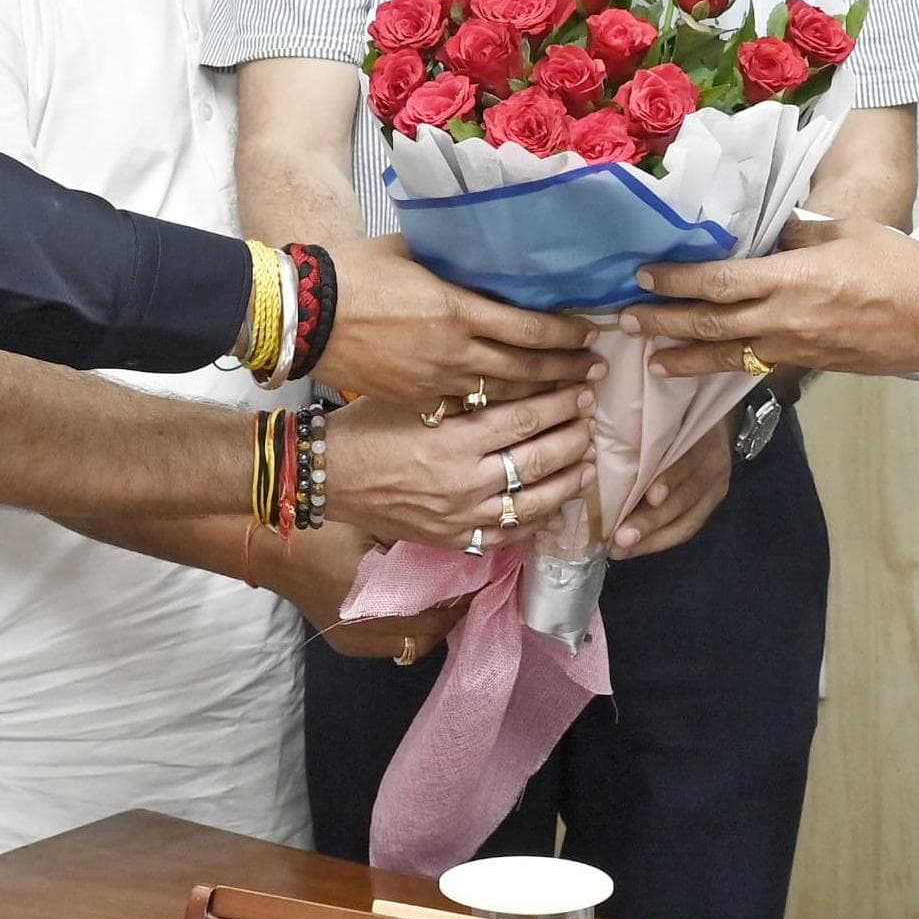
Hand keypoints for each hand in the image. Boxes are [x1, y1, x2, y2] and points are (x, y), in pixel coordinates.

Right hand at [257, 526, 461, 664]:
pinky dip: (408, 630)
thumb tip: (455, 550)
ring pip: (408, 647)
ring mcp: (352, 642)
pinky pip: (388, 645)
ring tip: (447, 600)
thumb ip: (413, 545)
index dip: (460, 601)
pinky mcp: (343, 641)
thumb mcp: (372, 527)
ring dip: (430, 627)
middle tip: (469, 591)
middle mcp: (363, 634)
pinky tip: (416, 607)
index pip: (432, 617)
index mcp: (371, 605)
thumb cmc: (318, 532)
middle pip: (424, 640)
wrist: (267, 549)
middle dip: (450, 618)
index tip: (481, 582)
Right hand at [319, 236, 595, 403]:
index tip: (588, 336)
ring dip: (543, 403)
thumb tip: (485, 251)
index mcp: (458, 310)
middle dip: (567, 374)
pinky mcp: (416, 404)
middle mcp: (454, 353)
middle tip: (595, 374)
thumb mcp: (411, 253)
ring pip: (504, 400)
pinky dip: (499, 418)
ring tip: (572, 405)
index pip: (530, 329)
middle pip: (527, 371)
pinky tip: (518, 425)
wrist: (303, 318)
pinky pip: (469, 414)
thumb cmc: (354, 274)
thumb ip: (453, 259)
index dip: (565, 335)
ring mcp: (435, 385)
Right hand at [326, 389, 591, 549]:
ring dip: (566, 483)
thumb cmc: (365, 425)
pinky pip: (505, 535)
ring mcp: (460, 516)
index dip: (561, 404)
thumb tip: (515, 379)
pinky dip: (535, 522)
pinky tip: (553, 508)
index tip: (582, 390)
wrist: (325, 475)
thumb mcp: (416, 397)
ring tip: (587, 465)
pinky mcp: (452, 538)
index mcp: (456, 439)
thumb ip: (465, 395)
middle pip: (538, 460)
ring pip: (532, 503)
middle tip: (592, 421)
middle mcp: (465, 481)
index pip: (526, 419)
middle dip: (573, 439)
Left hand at [612, 418, 732, 557]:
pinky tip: (632, 549)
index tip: (650, 496)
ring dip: (651, 538)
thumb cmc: (671, 412)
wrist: (706, 413)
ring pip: (687, 519)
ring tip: (621, 549)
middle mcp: (714, 461)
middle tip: (620, 537)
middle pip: (686, 496)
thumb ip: (641, 430)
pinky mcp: (711, 503)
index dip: (671, 478)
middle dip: (652, 520)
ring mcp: (716, 486)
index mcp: (702, 432)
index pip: (689, 458)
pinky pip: (686, 528)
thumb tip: (597, 452)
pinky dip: (658, 541)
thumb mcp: (661, 413)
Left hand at [626, 218, 918, 378]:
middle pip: (710, 324)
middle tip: (625, 322)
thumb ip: (797, 234)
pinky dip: (725, 368)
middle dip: (664, 324)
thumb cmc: (899, 267)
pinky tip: (707, 370)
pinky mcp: (809, 366)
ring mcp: (794, 349)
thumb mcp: (845, 232)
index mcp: (790, 279)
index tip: (643, 276)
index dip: (676, 281)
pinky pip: (756, 368)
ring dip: (684, 359)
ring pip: (726, 357)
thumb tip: (765, 234)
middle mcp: (783, 319)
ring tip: (652, 362)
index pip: (717, 282)